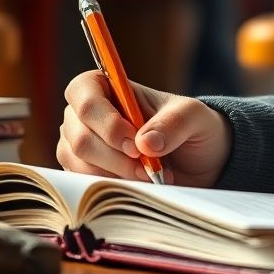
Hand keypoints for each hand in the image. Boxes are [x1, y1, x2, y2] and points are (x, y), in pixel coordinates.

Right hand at [57, 71, 231, 187]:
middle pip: (79, 136)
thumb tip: (144, 142)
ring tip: (148, 174)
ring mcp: (81, 145)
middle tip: (147, 164)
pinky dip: (110, 187)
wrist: (195, 163)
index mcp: (111, 87)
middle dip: (116, 156)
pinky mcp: (82, 173)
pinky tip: (136, 184)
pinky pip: (80, 183)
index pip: (83, 90)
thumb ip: (174, 123)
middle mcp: (88, 115)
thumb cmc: (192, 128)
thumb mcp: (195, 117)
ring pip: (78, 163)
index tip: (134, 142)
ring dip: (115, 174)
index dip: (105, 119)